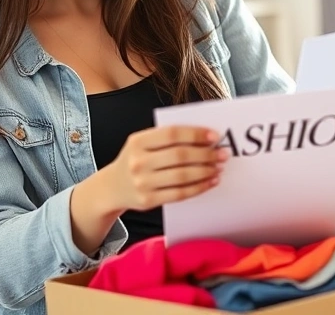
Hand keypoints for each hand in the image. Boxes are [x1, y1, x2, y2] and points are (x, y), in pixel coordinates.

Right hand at [106, 126, 225, 211]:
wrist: (112, 187)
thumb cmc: (136, 160)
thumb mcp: (143, 143)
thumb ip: (167, 138)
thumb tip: (205, 138)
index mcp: (138, 141)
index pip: (172, 134)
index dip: (196, 134)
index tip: (215, 136)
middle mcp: (138, 161)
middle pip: (180, 156)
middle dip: (205, 154)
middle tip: (223, 154)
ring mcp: (142, 182)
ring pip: (182, 176)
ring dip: (205, 171)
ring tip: (218, 168)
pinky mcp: (148, 200)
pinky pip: (179, 193)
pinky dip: (199, 187)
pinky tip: (210, 182)